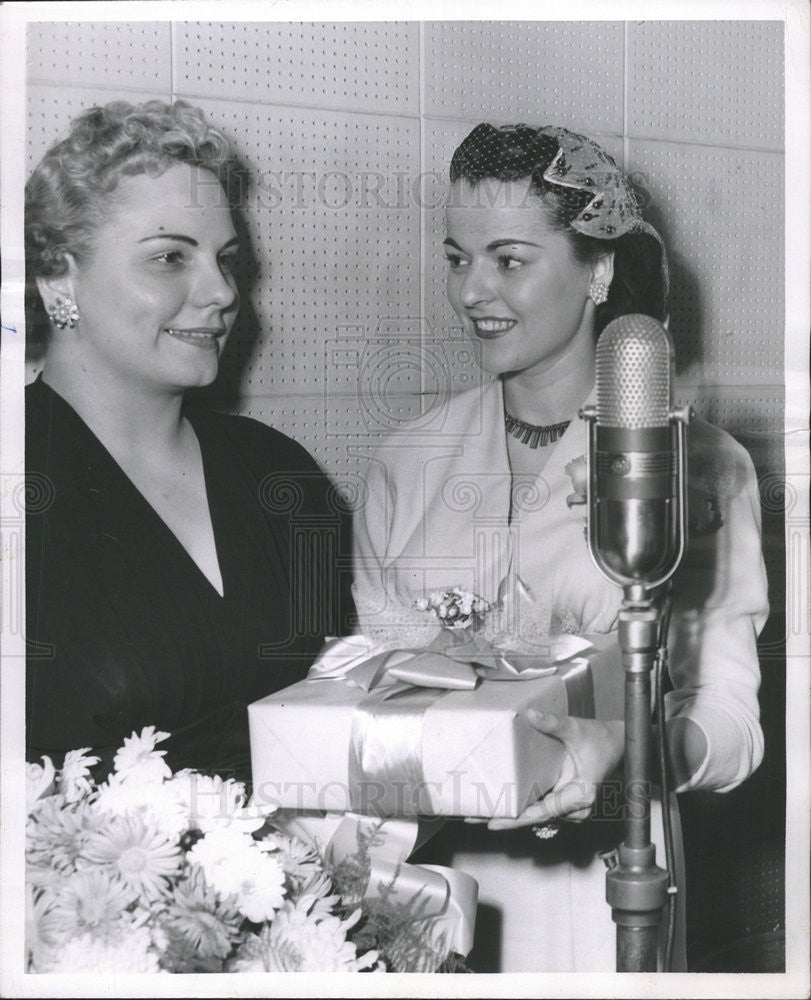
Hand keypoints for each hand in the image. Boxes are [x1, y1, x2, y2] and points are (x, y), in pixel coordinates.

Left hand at [487, 710, 624, 830]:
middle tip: (473, 816)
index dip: (518, 819)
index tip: (495, 822)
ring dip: (511, 815)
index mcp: (579, 794)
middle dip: (506, 819)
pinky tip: (500, 806)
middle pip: (535, 817)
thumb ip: (553, 722)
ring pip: (537, 815)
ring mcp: (570, 807)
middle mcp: (575, 806)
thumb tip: (532, 714)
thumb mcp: (575, 728)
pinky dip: (521, 808)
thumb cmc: (599, 739)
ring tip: (479, 812)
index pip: (544, 812)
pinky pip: (541, 807)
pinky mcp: (564, 801)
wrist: (616, 744)